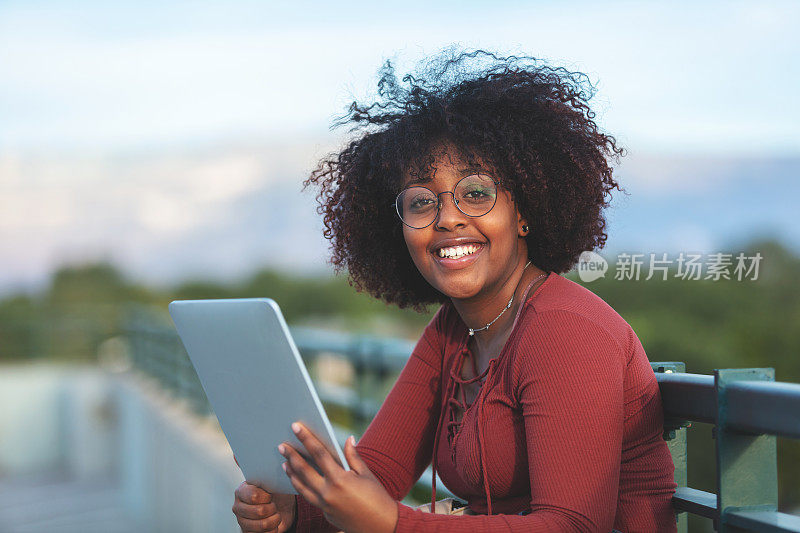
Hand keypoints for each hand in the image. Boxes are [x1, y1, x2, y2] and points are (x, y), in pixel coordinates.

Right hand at [232, 456, 296, 532]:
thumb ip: (258, 465)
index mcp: (242, 490)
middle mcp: (238, 506)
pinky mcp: (247, 532)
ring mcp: (242, 520)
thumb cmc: (276, 490)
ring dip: (274, 518)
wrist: (281, 510)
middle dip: (272, 507)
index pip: (253, 495)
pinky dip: (274, 528)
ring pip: (262, 524)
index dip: (266, 496)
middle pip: (258, 511)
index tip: (271, 493)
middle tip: (274, 503)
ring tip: (275, 512)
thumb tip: (236, 454)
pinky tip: (273, 522)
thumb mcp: (272, 476)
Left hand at [278, 422, 397, 532]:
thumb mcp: (366, 474)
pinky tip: (298, 480)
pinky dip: (301, 487)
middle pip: (303, 470)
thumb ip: (353, 456)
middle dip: (291, 456)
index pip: (318, 453)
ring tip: (285, 462)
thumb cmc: (377, 497)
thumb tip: (349, 439)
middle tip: (281, 445)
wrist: (381, 526)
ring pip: (301, 487)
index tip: (296, 427)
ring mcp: (324, 506)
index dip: (306, 438)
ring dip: (292, 473)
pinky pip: (309, 498)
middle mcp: (328, 493)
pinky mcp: (325, 514)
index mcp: (339, 479)